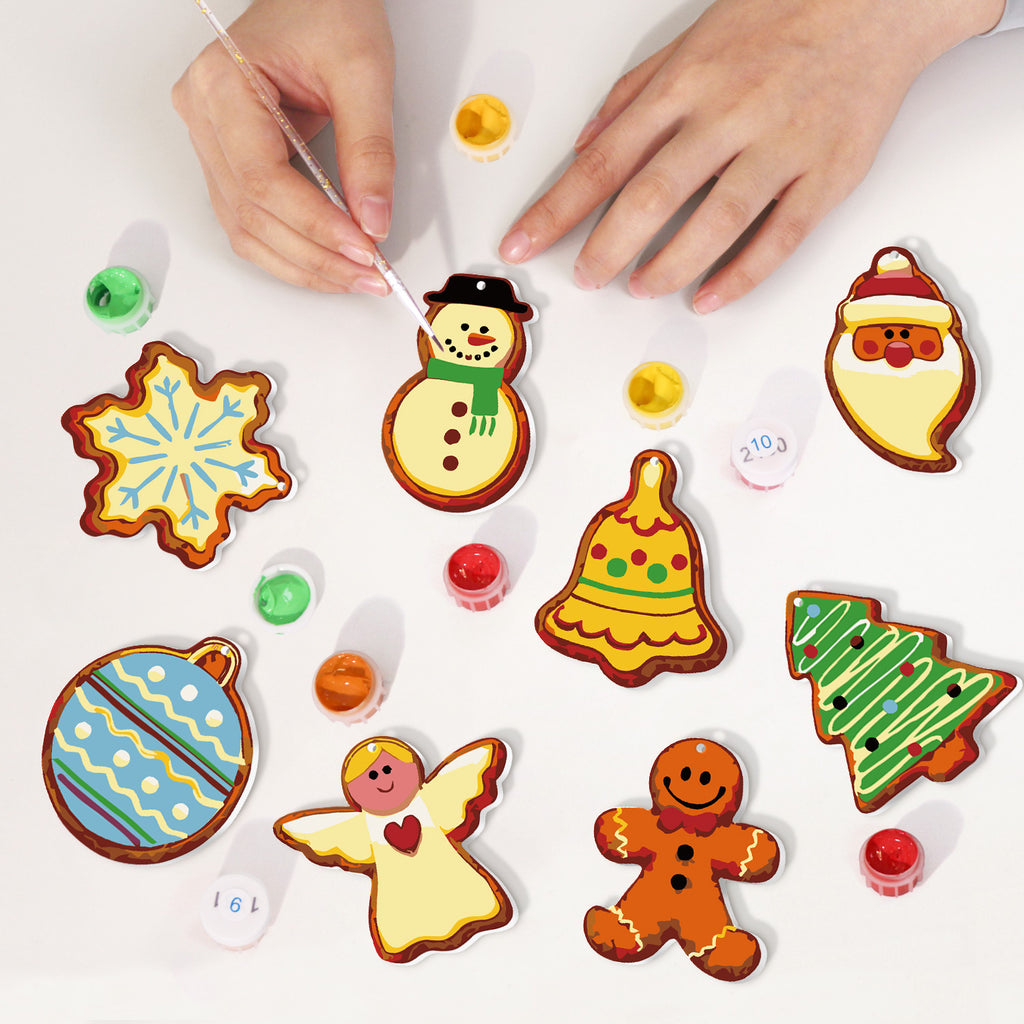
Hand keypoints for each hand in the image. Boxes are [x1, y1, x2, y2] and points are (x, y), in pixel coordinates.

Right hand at [173, 0, 394, 293]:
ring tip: (355, 276)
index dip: (315, 225)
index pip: (264, 180)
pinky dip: (292, 251)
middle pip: (252, 214)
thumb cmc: (328, 10)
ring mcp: (210, 142)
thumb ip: (370, 150)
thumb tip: (373, 220)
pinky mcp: (229, 161)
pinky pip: (252, 222)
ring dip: (303, 265)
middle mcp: (203, 116)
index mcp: (222, 84)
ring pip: (246, 230)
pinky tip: (330, 263)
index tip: (364, 249)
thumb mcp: (363, 72)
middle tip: (370, 274)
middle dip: (316, 256)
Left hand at [499, 0, 1003, 311]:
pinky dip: (740, 274)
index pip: (604, 160)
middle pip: (652, 195)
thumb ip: (634, 95)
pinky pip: (779, 237)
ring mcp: (780, 147)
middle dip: (606, 246)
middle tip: (584, 278)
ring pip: (715, 221)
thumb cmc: (780, 16)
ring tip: (640, 288)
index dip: (557, 209)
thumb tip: (584, 145)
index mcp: (686, 84)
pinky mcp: (826, 174)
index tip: (522, 244)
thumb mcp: (691, 40)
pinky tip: (707, 298)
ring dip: (669, 265)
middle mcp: (728, 115)